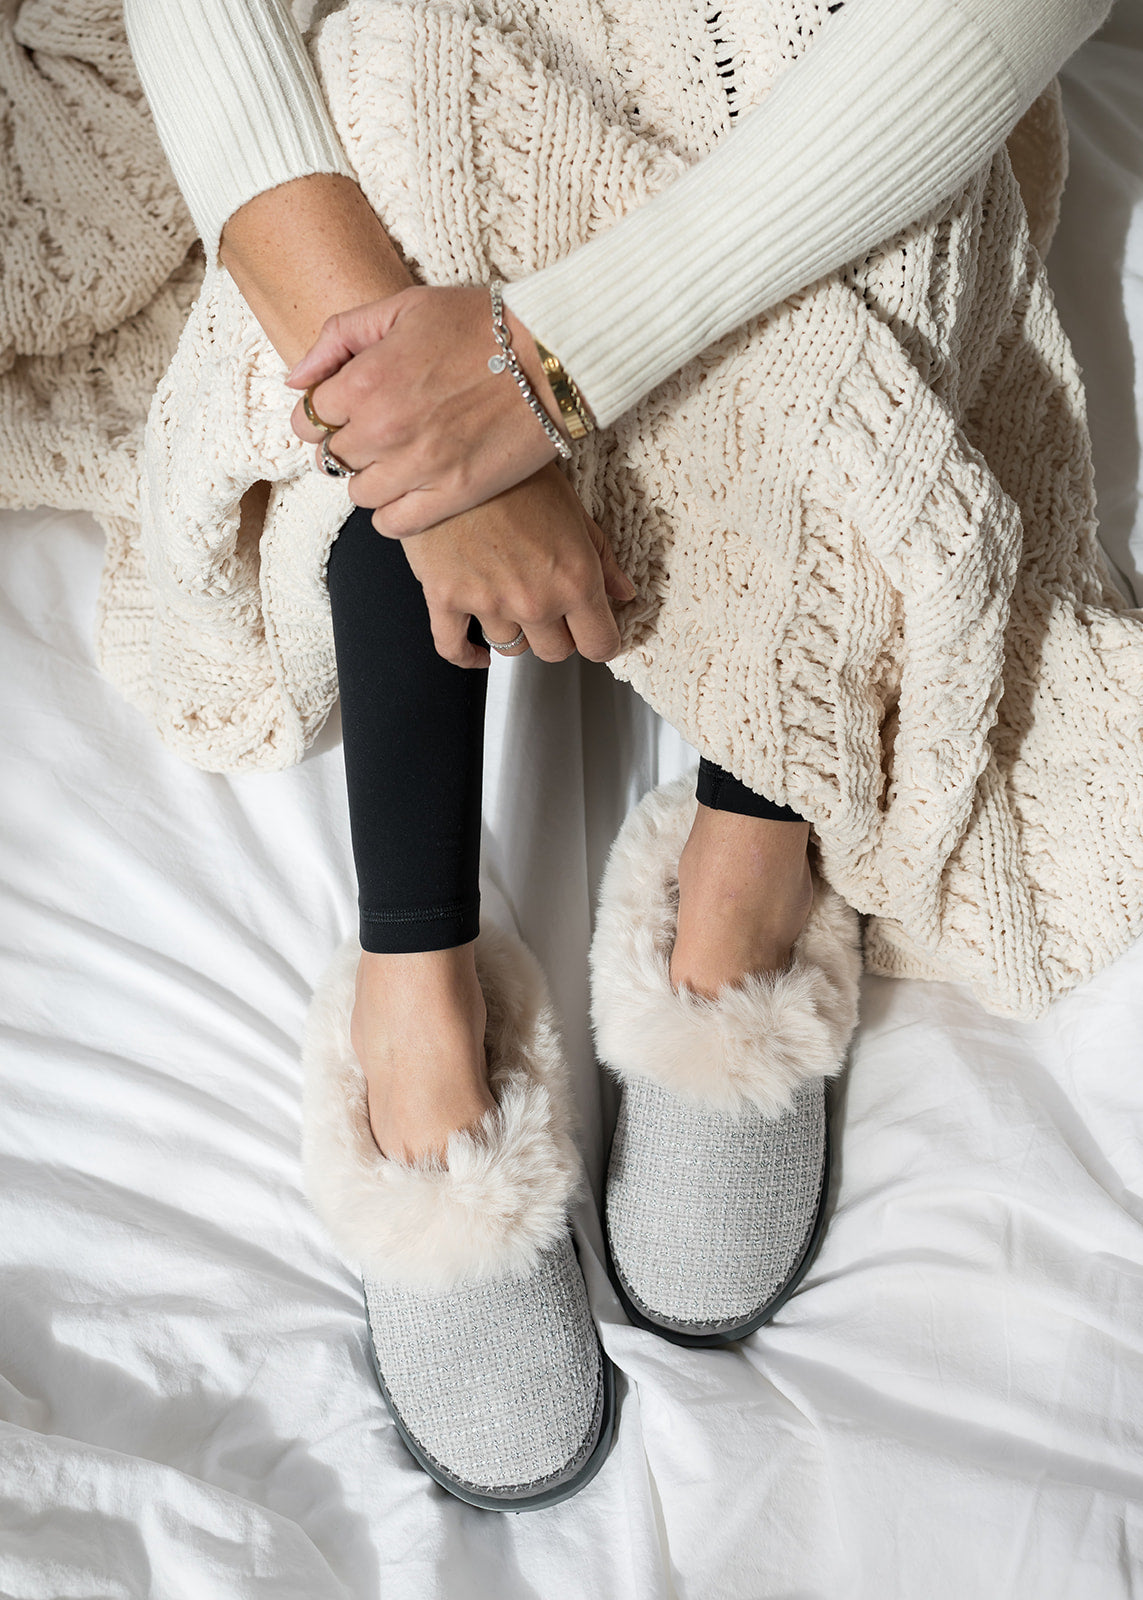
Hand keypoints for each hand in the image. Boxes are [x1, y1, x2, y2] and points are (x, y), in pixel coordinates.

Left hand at [286, 285, 567, 536]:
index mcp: (365, 380)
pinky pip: (394, 524)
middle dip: (347, 444)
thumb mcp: (403, 307)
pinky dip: (392, 513)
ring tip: (397, 459)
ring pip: (359, 495)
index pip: (308, 418)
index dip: (323, 413)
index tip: (345, 410)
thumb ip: (339, 337)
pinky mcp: (453, 495)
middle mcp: (384, 429)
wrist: (552, 357)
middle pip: (332, 458)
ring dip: (370, 479)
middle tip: (377, 431)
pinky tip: (409, 491)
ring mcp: (418, 467)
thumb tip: (297, 379)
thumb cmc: (480, 325)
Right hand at [399, 463, 634, 666]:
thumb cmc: (518, 472)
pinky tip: (476, 652)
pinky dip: (465, 655)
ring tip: (513, 602)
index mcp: (574, 579)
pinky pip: (452, 647)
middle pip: (555, 653)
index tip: (594, 634)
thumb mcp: (574, 508)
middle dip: (557, 635)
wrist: (458, 448)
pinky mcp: (445, 597)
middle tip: (552, 609)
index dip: (600, 641)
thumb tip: (623, 591)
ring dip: (515, 631)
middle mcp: (534, 599)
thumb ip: (601, 557)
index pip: (599, 644)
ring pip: (510, 648)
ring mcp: (488, 602)